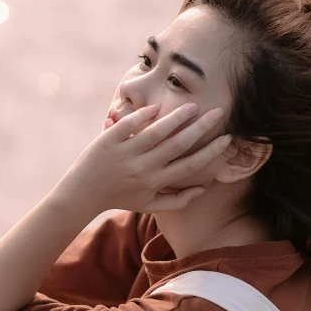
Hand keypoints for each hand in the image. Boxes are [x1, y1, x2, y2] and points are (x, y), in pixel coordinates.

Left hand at [57, 102, 232, 214]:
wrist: (82, 194)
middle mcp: (143, 167)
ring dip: (176, 118)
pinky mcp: (108, 141)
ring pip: (155, 132)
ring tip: (193, 106)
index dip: (211, 152)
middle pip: (177, 145)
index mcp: (155, 181)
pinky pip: (128, 125)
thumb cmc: (119, 198)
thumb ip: (177, 200)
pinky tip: (157, 107)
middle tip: (219, 112)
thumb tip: (203, 189)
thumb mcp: (148, 205)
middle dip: (201, 128)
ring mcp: (125, 153)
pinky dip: (142, 116)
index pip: (190, 165)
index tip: (227, 138)